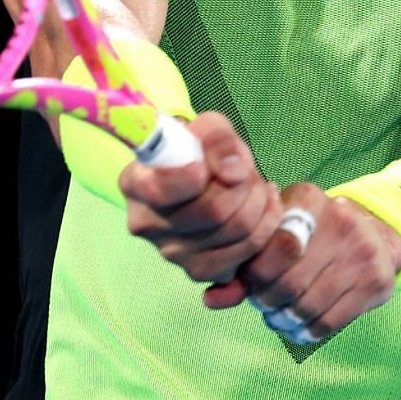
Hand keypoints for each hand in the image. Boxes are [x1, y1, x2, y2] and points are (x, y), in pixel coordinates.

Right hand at [120, 112, 283, 291]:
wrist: (196, 176)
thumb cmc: (196, 149)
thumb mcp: (204, 128)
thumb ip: (218, 139)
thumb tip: (233, 173)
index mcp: (134, 185)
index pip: (163, 190)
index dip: (196, 175)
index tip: (214, 163)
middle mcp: (146, 225)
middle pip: (213, 212)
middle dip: (245, 185)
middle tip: (248, 171)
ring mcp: (171, 253)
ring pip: (237, 232)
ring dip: (259, 203)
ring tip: (256, 185)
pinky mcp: (199, 271)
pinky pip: (247, 253)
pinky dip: (266, 226)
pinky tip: (263, 207)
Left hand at [240, 183, 400, 343]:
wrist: (373, 234)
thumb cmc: (310, 236)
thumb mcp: (278, 232)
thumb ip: (243, 264)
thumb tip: (211, 300)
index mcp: (309, 199)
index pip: (273, 245)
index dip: (253, 274)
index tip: (249, 282)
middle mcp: (341, 221)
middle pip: (289, 280)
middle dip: (266, 300)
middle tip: (261, 303)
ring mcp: (363, 253)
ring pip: (308, 305)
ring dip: (284, 319)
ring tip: (276, 317)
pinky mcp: (377, 282)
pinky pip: (331, 322)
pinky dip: (306, 332)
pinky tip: (297, 328)